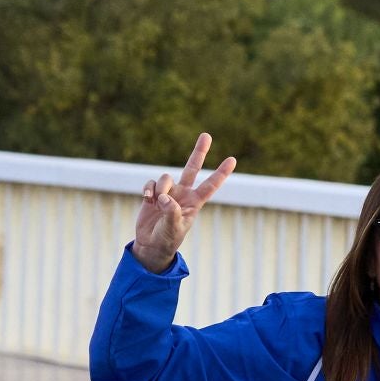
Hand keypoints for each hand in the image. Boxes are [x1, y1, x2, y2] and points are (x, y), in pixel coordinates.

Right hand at [133, 132, 235, 273]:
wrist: (151, 245)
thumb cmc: (167, 239)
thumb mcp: (173, 229)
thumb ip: (171, 212)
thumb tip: (164, 197)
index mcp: (194, 203)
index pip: (211, 185)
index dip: (221, 172)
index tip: (232, 159)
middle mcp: (183, 194)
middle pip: (192, 168)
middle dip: (199, 152)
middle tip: (206, 135)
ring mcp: (168, 193)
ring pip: (166, 178)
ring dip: (161, 187)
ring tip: (157, 202)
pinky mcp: (153, 194)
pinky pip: (151, 183)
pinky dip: (148, 189)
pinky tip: (147, 199)